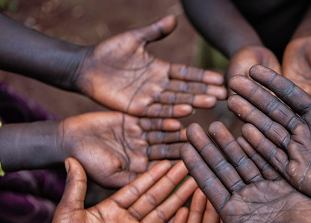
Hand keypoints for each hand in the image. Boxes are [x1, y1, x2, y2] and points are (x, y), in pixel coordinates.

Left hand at [38, 159, 196, 222]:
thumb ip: (76, 185)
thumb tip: (71, 158)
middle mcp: (126, 221)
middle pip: (154, 199)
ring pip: (161, 215)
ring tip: (195, 186)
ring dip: (178, 200)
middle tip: (188, 167)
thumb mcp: (68, 210)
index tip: (167, 162)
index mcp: (111, 209)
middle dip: (171, 183)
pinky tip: (188, 213)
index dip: (152, 176)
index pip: (137, 188)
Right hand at [60, 111, 186, 187]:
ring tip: (194, 132)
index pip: (161, 176)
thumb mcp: (108, 176)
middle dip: (183, 152)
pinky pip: (152, 119)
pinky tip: (178, 117)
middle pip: (167, 153)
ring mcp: (140, 137)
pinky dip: (164, 118)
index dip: (176, 174)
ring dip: (178, 134)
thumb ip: (131, 180)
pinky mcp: (135, 120)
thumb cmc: (85, 163)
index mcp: (139, 172)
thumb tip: (153, 187)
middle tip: (202, 151)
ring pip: (163, 135)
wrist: (66, 140)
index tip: (193, 172)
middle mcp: (143, 155)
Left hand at [74, 15, 226, 116]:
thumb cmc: (108, 51)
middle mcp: (158, 86)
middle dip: (205, 91)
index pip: (187, 74)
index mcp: (160, 70)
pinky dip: (170, 114)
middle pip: (186, 89)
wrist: (86, 66)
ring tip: (210, 102)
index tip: (221, 79)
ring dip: (193, 102)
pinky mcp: (136, 108)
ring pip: (175, 101)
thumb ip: (155, 32)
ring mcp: (148, 98)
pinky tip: (185, 114)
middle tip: (225, 95)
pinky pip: (156, 112)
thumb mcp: (135, 39)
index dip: (203, 77)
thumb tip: (175, 19)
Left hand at [169, 122, 310, 222]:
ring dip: (230, 143)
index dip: (195, 166)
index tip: (182, 147)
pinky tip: (246, 128)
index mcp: (232, 214)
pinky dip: (258, 146)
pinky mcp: (284, 185)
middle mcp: (246, 201)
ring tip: (215, 123)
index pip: (209, 185)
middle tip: (192, 128)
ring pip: (244, 161)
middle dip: (208, 148)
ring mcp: (265, 192)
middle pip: (223, 169)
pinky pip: (268, 161)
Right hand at [227, 53, 310, 216]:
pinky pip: (272, 156)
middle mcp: (305, 132)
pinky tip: (244, 131)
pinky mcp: (294, 173)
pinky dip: (259, 145)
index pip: (291, 95)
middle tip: (233, 82)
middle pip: (274, 111)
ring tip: (232, 101)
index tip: (255, 69)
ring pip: (269, 130)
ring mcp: (298, 152)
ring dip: (250, 116)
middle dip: (254, 97)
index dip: (273, 82)